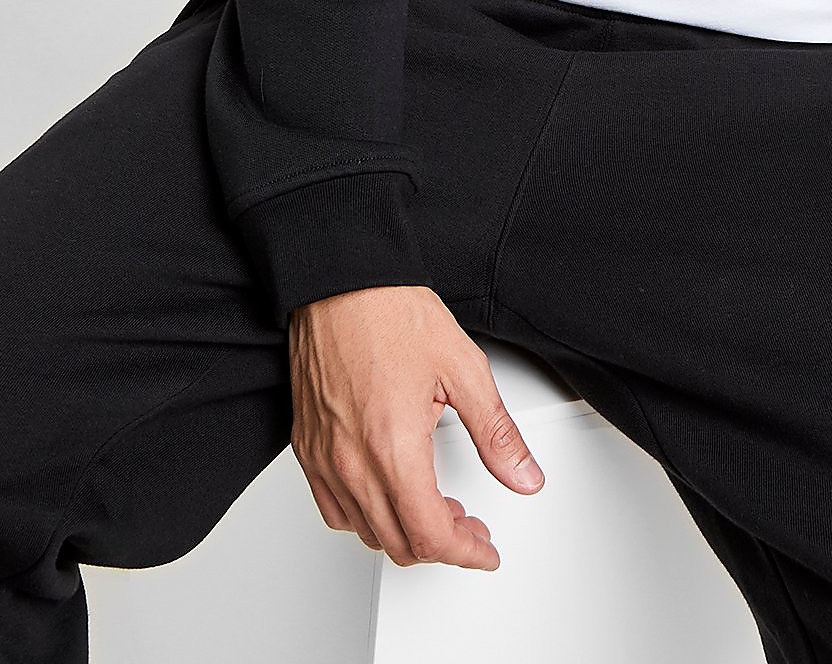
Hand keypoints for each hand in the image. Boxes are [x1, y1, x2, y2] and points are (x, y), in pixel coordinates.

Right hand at [288, 284, 545, 569]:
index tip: (485, 549)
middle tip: (470, 527)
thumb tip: (524, 474)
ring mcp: (324, 457)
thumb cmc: (389, 312)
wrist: (340, 279)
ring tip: (435, 508)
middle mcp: (352, 461)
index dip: (466, 553)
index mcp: (394, 447)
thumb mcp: (463, 368)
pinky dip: (365, 517)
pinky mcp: (307, 447)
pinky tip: (388, 495)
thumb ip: (496, 432)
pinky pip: (333, 508)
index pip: (431, 535)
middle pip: (399, 543)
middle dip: (443, 545)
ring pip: (366, 531)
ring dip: (405, 533)